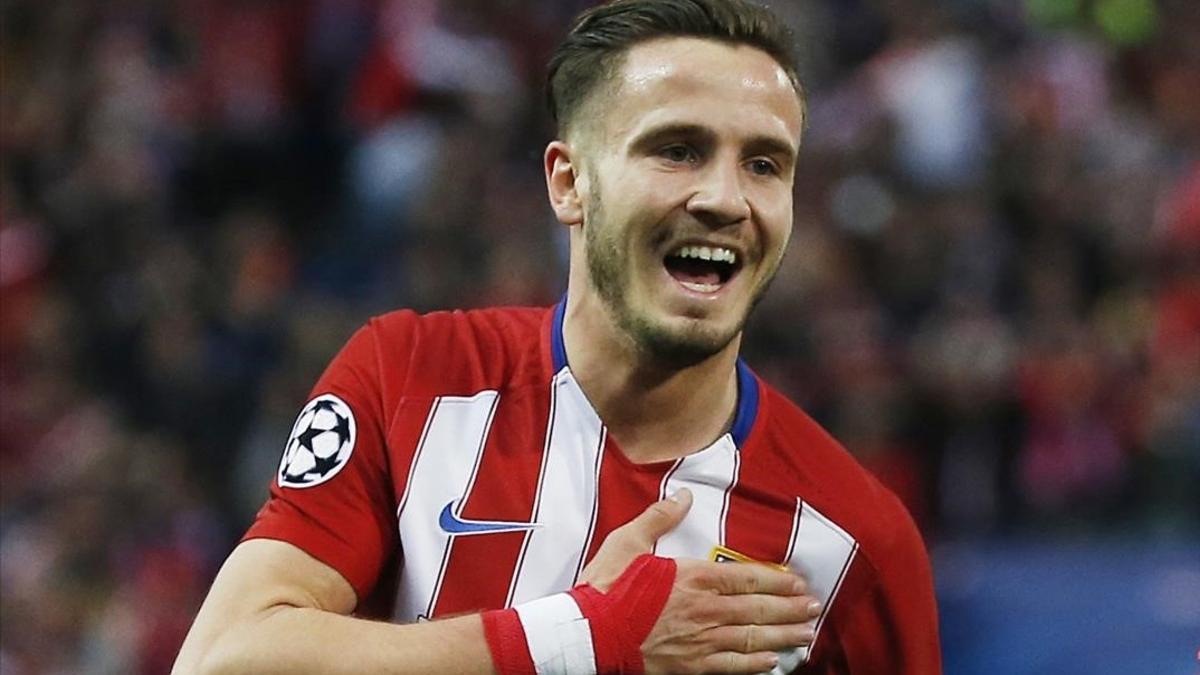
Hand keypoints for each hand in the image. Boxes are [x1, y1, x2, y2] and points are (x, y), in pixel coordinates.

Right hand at [579, 490, 822, 674]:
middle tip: (813, 607)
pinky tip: (772, 662)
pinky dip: (756, 664)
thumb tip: (682, 498)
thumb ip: (659, 518)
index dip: (777, 581)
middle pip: (758, 609)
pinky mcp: (690, 666)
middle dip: (790, 608)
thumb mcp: (628, 542)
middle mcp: (705, 610)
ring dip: (783, 635)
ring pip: (753, 638)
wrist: (588, 635)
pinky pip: (733, 666)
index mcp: (694, 578)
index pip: (747, 578)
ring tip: (805, 634)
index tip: (797, 582)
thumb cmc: (606, 588)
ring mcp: (700, 640)